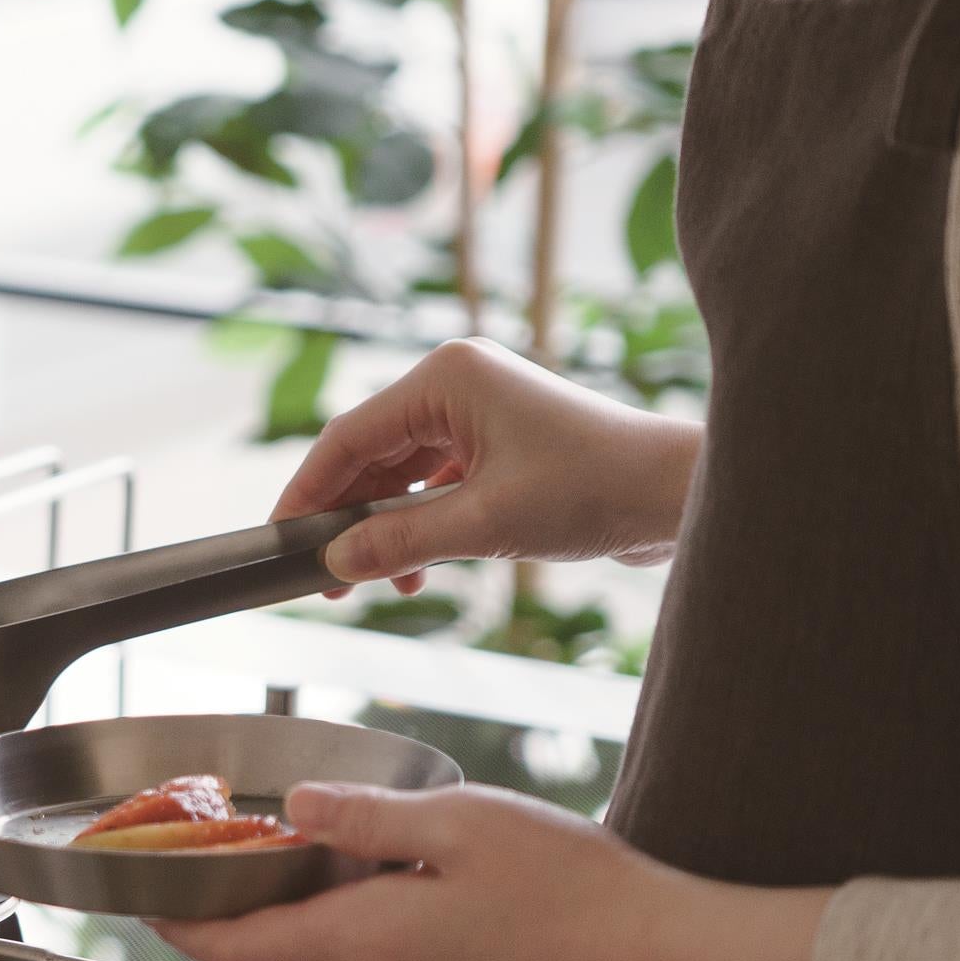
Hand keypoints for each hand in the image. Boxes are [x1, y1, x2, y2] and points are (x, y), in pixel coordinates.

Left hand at [150, 781, 834, 960]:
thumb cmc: (573, 891)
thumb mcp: (459, 822)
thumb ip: (361, 818)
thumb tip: (294, 808)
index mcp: (359, 944)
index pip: (227, 945)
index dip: (170, 918)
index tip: (132, 890)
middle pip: (273, 942)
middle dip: (255, 887)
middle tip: (254, 824)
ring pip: (328, 948)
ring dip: (320, 900)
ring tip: (364, 838)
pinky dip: (364, 919)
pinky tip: (415, 876)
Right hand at [283, 337, 699, 594]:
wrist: (679, 495)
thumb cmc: (594, 489)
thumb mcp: (485, 524)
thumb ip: (400, 542)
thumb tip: (335, 565)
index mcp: (446, 377)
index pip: (349, 436)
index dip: (309, 491)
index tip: (280, 538)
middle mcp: (457, 384)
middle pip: (372, 455)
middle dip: (350, 518)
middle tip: (325, 577)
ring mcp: (480, 413)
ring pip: (403, 475)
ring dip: (388, 529)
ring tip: (378, 583)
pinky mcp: (500, 444)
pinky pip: (437, 484)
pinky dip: (422, 525)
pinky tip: (419, 570)